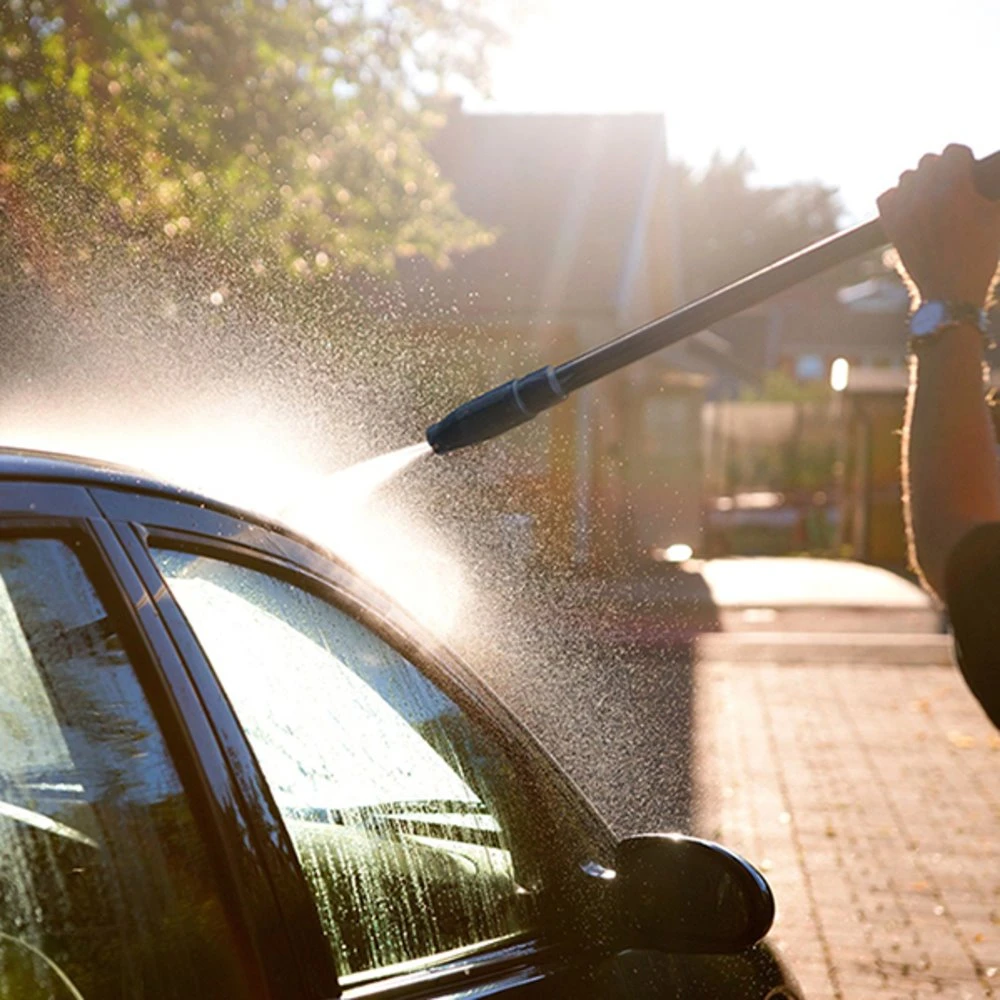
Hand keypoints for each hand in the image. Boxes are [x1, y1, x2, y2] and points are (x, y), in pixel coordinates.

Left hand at [877, 144, 999, 307]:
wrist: (950, 291)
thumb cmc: (981, 254)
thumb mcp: (997, 216)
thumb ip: (998, 188)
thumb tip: (998, 170)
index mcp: (953, 187)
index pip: (953, 151)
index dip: (964, 159)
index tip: (969, 173)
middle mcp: (924, 195)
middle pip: (928, 162)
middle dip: (942, 170)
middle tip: (953, 188)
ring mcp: (904, 211)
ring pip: (905, 178)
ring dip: (919, 182)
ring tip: (933, 198)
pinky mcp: (891, 227)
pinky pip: (885, 197)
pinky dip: (896, 197)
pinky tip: (911, 206)